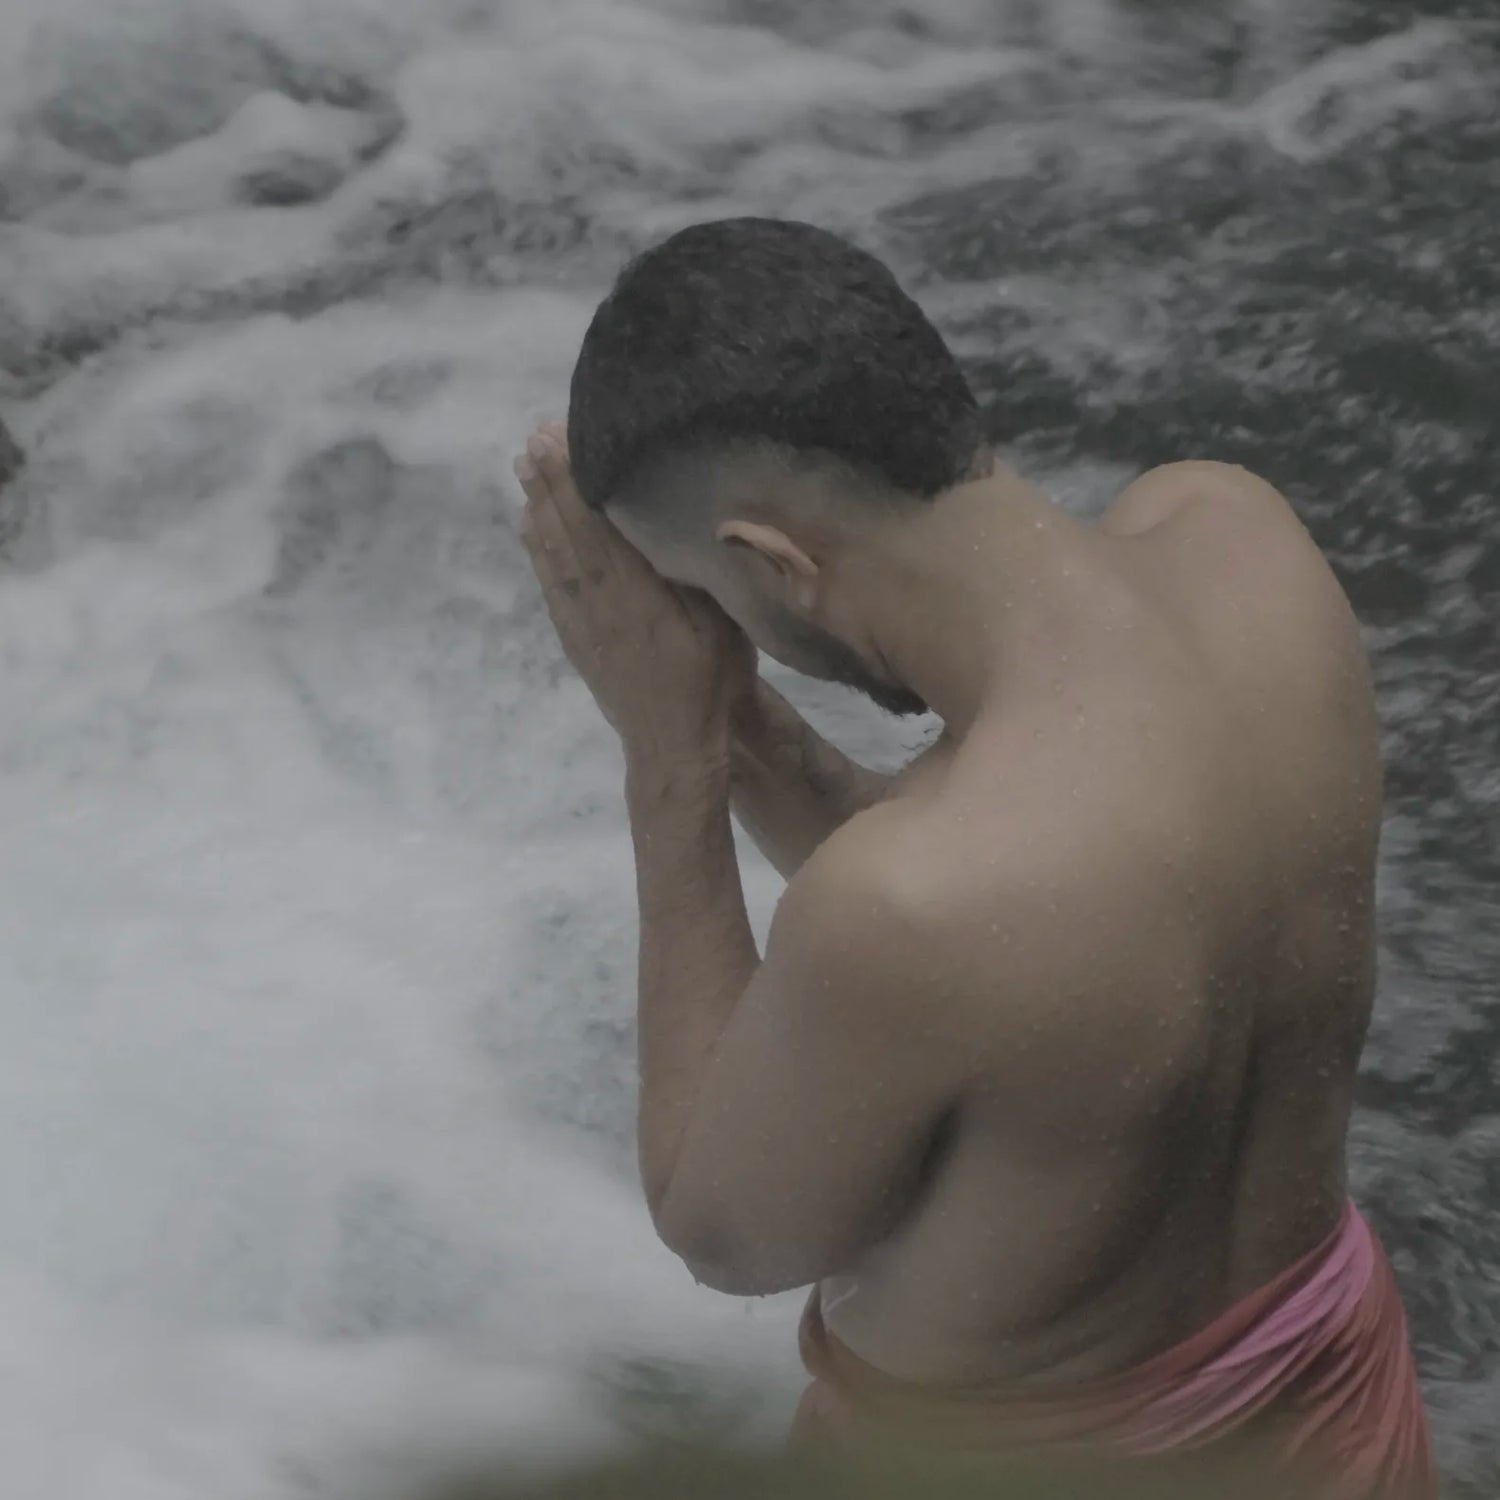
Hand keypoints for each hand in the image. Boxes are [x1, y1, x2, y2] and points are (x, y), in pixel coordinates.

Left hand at [515, 421, 756, 763]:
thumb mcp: (721, 625)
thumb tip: (686, 521)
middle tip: (532, 439)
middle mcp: (598, 601)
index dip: (574, 482)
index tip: (557, 440)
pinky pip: (549, 584)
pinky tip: (531, 529)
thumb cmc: (709, 683)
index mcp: (634, 593)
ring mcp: (581, 622)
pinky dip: (537, 551)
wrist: (671, 747)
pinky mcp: (575, 640)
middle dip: (549, 483)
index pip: (596, 524)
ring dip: (537, 509)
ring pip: (552, 555)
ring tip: (523, 470)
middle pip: (567, 532)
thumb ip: (698, 574)